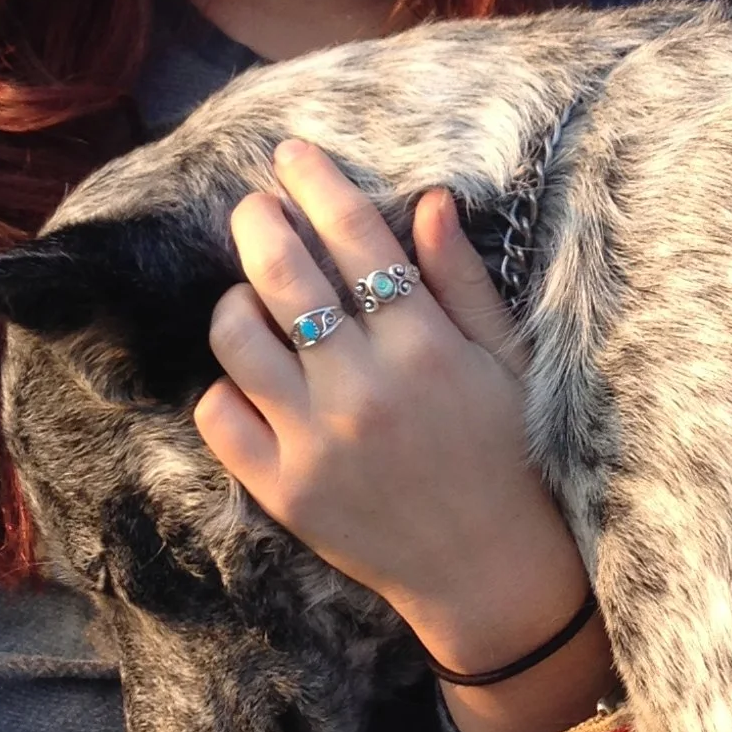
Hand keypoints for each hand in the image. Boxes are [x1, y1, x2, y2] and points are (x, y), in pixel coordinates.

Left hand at [196, 139, 612, 731]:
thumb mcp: (507, 363)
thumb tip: (426, 202)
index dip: (318, 185)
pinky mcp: (283, 491)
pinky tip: (251, 377)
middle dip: (258, 223)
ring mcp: (315, 442)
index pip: (356, 240)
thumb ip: (462, 282)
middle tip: (254, 207)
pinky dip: (225, 385)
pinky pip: (219, 415)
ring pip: (237, 338)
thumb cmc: (512, 459)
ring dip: (237, 301)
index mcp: (425, 347)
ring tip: (252, 297)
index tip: (292, 154)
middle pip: (284, 274)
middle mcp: (363, 389)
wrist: (495, 577)